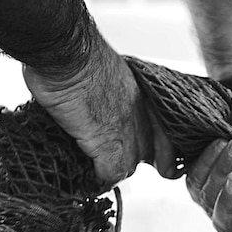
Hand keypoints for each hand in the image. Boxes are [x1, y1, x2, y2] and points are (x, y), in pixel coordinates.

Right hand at [23, 42, 170, 190]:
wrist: (65, 51)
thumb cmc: (73, 53)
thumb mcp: (102, 69)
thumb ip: (107, 88)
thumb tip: (93, 98)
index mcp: (141, 94)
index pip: (166, 131)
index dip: (162, 151)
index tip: (160, 164)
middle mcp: (141, 112)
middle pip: (146, 152)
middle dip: (128, 159)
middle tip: (107, 162)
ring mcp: (127, 129)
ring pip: (130, 165)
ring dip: (111, 169)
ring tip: (92, 169)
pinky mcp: (108, 142)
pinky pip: (112, 173)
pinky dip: (98, 179)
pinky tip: (86, 177)